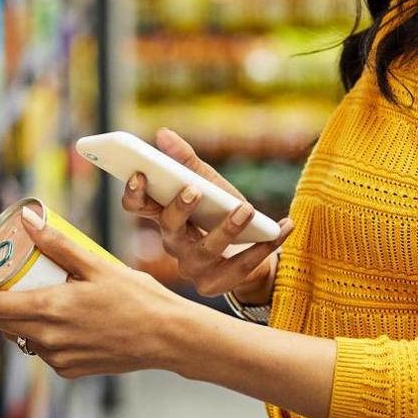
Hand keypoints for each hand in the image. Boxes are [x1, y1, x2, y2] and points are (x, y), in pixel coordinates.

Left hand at [0, 206, 188, 378]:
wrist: (167, 337)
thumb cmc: (137, 297)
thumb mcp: (96, 264)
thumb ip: (58, 244)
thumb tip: (27, 219)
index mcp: (48, 310)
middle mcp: (46, 340)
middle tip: (5, 274)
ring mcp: (57, 359)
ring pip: (20, 335)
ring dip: (20, 314)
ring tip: (42, 290)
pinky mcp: (69, 369)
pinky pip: (42, 348)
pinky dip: (42, 332)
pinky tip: (65, 316)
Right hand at [120, 128, 291, 299]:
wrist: (252, 251)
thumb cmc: (222, 213)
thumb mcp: (209, 183)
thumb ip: (186, 161)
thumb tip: (163, 133)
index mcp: (165, 217)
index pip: (137, 207)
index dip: (134, 193)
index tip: (140, 174)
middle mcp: (173, 244)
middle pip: (169, 228)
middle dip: (179, 209)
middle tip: (194, 189)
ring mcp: (193, 268)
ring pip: (205, 250)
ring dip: (227, 229)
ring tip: (246, 208)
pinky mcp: (216, 285)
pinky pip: (241, 266)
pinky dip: (265, 246)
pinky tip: (284, 226)